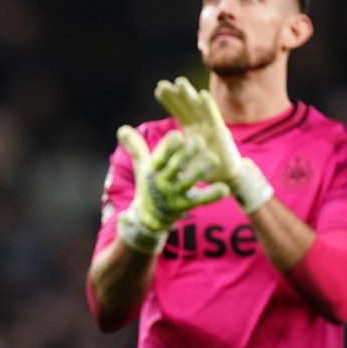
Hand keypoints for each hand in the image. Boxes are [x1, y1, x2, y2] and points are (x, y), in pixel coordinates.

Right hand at [117, 126, 228, 253]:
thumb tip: (122, 129)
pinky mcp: (185, 206)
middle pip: (175, 167)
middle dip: (187, 154)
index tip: (179, 136)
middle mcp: (163, 181)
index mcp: (153, 169)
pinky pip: (199, 201)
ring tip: (214, 159)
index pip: (160, 156)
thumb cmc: (149, 185)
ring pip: (188, 182)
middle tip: (200, 142)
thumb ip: (136, 147)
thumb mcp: (142, 166)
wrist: (148, 218)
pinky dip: (211, 195)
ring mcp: (174, 194)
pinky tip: (224, 189)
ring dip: (200, 171)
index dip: (169, 146)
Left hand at [154, 76, 273, 213]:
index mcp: (192, 131)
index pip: (180, 113)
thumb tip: (156, 152)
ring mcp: (211, 129)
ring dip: (190, 96)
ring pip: (198, 109)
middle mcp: (202, 127)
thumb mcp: (182, 161)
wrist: (226, 180)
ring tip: (180, 82)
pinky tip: (202, 95)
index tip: (158, 90)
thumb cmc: (204, 170)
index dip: (170, 101)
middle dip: (176, 96)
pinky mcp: (221, 135)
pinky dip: (208, 106)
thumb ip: (172, 152)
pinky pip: (214, 118)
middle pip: (187, 108)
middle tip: (163, 84)